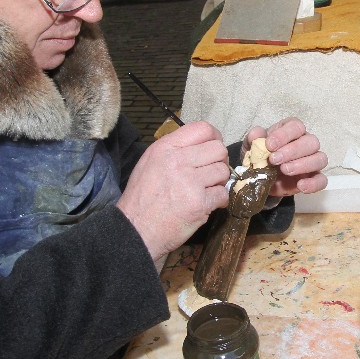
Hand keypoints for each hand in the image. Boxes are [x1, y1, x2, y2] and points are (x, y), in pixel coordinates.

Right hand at [118, 122, 230, 262]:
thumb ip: (174, 150)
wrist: (135, 229)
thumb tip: (200, 145)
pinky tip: (207, 204)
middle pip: (218, 149)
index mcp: (166, 148)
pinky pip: (223, 193)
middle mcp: (178, 161)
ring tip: (206, 189)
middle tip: (211, 173)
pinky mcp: (199, 203)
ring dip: (219, 181)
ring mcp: (190, 182)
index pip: (203, 128)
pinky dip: (219, 200)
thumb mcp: (150, 162)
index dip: (214, 137)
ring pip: (223, 171)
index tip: (212, 149)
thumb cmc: (142, 198)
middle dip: (219, 161)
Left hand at [245, 118, 327, 197]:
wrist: (260, 177)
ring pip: (320, 158)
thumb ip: (254, 139)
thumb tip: (256, 134)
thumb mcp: (252, 146)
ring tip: (284, 170)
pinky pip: (322, 180)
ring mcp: (312, 161)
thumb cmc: (260, 156)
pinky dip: (314, 184)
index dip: (284, 135)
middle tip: (274, 160)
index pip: (296, 126)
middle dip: (292, 150)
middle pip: (311, 141)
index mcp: (291, 130)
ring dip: (303, 164)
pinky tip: (300, 186)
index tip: (270, 145)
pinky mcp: (313, 178)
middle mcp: (306, 143)